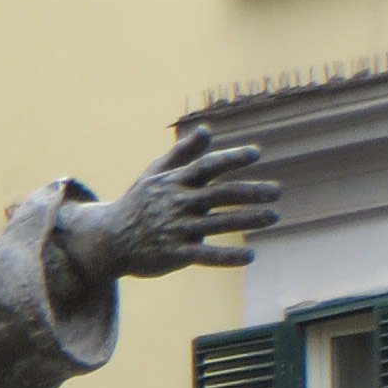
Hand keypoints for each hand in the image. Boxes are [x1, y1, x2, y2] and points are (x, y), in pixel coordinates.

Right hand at [53, 129, 278, 290]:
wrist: (110, 239)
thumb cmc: (137, 203)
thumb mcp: (155, 172)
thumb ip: (183, 152)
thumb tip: (207, 130)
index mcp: (175, 181)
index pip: (208, 166)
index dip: (231, 158)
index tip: (255, 154)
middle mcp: (178, 203)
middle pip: (221, 194)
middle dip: (251, 192)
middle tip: (277, 191)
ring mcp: (176, 229)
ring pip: (219, 223)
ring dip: (249, 219)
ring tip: (273, 216)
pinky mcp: (174, 254)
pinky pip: (206, 255)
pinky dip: (228, 257)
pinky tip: (250, 256)